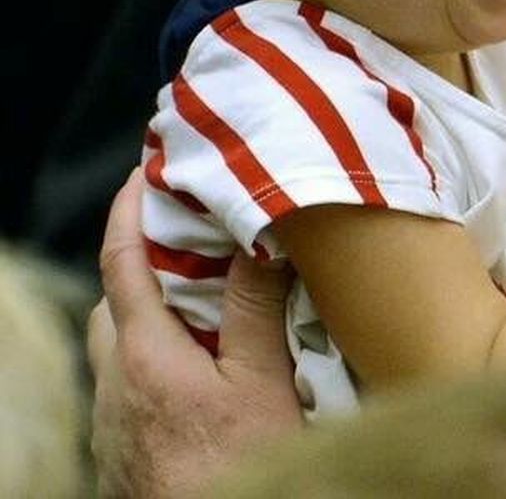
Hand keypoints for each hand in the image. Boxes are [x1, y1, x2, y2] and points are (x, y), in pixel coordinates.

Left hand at [86, 168, 302, 497]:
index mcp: (144, 355)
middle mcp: (114, 386)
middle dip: (142, 267)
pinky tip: (203, 376)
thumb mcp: (262, 383)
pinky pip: (128, 391)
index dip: (129, 210)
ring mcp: (112, 425)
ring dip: (150, 320)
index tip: (146, 170)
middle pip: (111, 305)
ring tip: (207, 310)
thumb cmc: (241, 467)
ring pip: (117, 351)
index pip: (121, 262)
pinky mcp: (121, 456)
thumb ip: (254, 309)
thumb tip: (258, 235)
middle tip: (191, 245)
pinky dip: (157, 364)